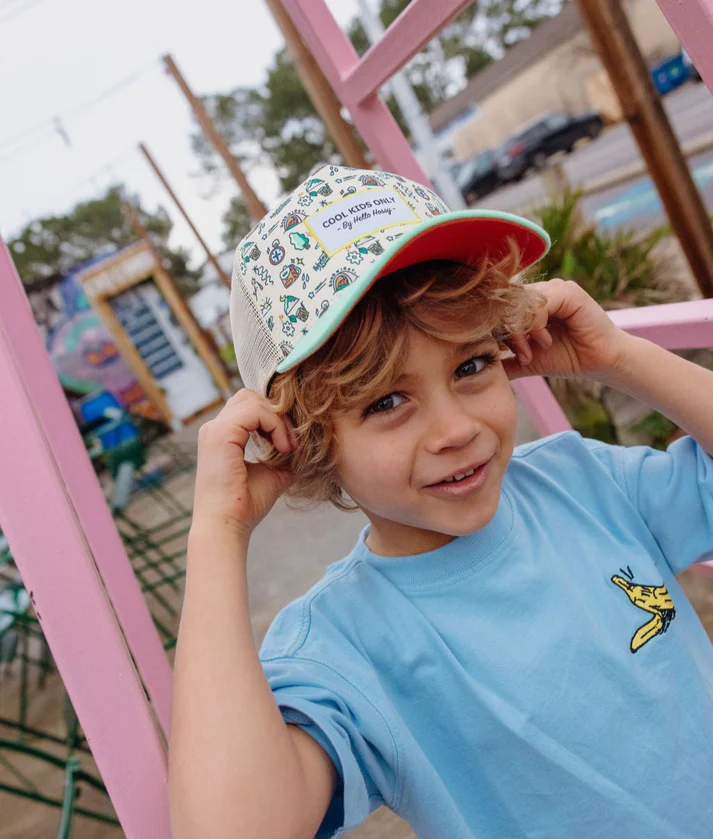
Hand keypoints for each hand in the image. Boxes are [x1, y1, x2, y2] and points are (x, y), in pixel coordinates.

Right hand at [191, 389, 296, 540]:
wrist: (227, 525)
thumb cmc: (245, 505)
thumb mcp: (272, 473)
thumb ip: (284, 455)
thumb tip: (305, 446)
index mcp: (222, 436)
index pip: (249, 406)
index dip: (273, 417)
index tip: (289, 443)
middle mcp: (214, 428)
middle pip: (250, 396)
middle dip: (275, 413)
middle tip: (290, 441)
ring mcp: (215, 429)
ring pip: (253, 400)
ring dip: (278, 419)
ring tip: (287, 446)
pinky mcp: (220, 434)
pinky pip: (254, 411)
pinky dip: (274, 424)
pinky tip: (282, 446)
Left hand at [501, 278, 631, 380]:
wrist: (598, 363)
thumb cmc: (565, 358)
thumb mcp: (526, 360)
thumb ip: (503, 361)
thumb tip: (476, 368)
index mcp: (526, 303)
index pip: (497, 306)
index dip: (493, 328)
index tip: (498, 351)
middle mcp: (538, 291)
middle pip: (505, 302)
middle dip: (505, 331)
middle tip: (518, 353)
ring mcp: (553, 288)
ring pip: (520, 302)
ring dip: (520, 330)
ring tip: (529, 350)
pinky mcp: (569, 291)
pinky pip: (541, 302)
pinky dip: (536, 323)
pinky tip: (544, 340)